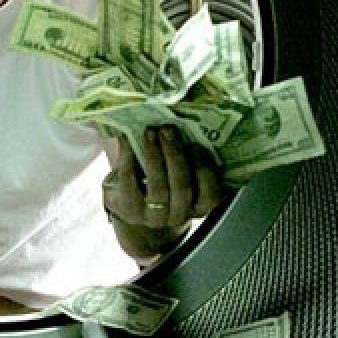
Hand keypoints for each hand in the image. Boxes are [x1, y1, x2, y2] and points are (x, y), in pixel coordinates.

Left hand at [103, 126, 223, 229]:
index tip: (196, 144)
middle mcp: (179, 215)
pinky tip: (126, 139)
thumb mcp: (179, 174)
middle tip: (168, 130)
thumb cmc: (163, 181)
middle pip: (182, 187)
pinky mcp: (129, 210)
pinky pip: (130, 182)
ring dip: (154, 155)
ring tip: (150, 132)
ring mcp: (154, 216)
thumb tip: (184, 121)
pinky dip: (128, 158)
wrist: (131, 205)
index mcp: (198, 206)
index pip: (211, 195)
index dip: (205, 170)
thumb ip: (187, 156)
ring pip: (158, 187)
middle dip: (176, 156)